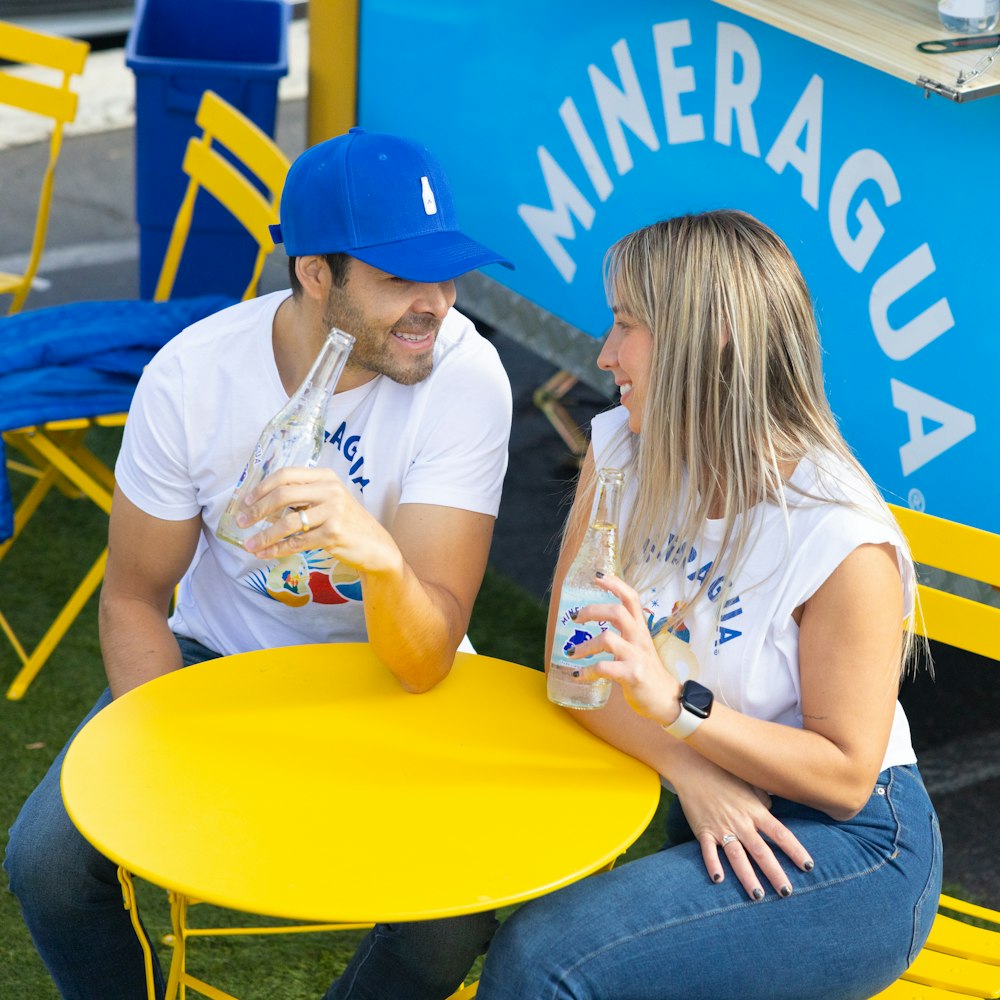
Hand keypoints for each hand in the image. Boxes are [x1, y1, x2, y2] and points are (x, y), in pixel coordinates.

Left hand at [238, 467, 397, 572]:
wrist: (375, 545)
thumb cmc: (346, 523)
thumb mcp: (328, 501)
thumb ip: (303, 497)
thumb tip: (261, 505)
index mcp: (325, 477)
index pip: (286, 475)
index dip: (261, 488)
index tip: (245, 501)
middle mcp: (330, 490)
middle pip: (283, 495)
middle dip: (257, 510)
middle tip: (241, 522)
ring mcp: (333, 511)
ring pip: (287, 522)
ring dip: (264, 535)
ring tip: (249, 545)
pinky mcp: (333, 533)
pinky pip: (297, 542)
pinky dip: (277, 549)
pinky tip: (266, 554)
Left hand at [566, 572, 683, 723]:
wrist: (666, 700)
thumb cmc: (647, 671)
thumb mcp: (638, 646)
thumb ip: (623, 634)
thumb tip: (597, 622)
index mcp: (640, 628)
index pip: (631, 598)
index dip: (615, 584)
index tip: (597, 575)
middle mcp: (639, 638)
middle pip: (617, 611)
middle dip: (592, 610)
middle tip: (574, 617)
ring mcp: (636, 656)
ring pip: (607, 639)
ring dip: (585, 646)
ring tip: (572, 652)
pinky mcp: (632, 675)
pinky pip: (604, 668)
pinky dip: (587, 671)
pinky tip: (580, 675)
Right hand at [672, 754, 814, 900]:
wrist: (694, 767)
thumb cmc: (724, 775)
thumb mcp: (749, 784)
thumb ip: (763, 800)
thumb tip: (772, 811)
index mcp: (755, 810)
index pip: (780, 834)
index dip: (795, 851)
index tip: (809, 867)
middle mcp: (741, 822)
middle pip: (761, 851)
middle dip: (774, 872)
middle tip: (786, 892)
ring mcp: (721, 827)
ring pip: (737, 856)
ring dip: (747, 876)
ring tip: (757, 895)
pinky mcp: (703, 830)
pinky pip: (708, 850)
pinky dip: (712, 864)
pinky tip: (718, 880)